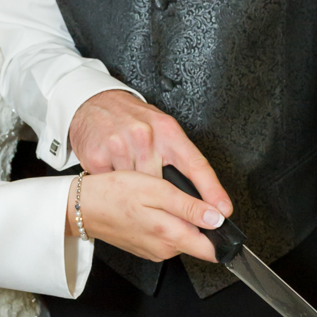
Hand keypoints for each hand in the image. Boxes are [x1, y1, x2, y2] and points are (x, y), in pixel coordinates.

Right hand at [66, 170, 223, 262]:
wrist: (82, 207)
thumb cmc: (114, 193)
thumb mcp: (155, 190)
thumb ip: (188, 207)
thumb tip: (216, 218)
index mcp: (170, 235)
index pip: (212, 249)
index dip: (220, 233)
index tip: (218, 216)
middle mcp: (165, 249)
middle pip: (198, 240)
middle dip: (197, 220)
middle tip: (178, 196)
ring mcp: (154, 250)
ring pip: (182, 237)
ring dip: (179, 219)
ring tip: (160, 199)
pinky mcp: (145, 247)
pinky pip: (166, 236)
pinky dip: (164, 222)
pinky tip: (149, 207)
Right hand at [68, 90, 231, 216]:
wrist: (92, 104)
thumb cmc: (131, 118)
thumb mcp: (162, 129)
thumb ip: (182, 158)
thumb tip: (202, 195)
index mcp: (167, 130)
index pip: (196, 164)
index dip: (212, 191)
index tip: (223, 212)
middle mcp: (146, 136)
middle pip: (164, 185)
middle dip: (165, 200)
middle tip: (159, 200)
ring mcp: (120, 145)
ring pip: (138, 187)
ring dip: (138, 192)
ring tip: (132, 181)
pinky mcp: (98, 156)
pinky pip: (114, 185)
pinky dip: (116, 186)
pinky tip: (115, 176)